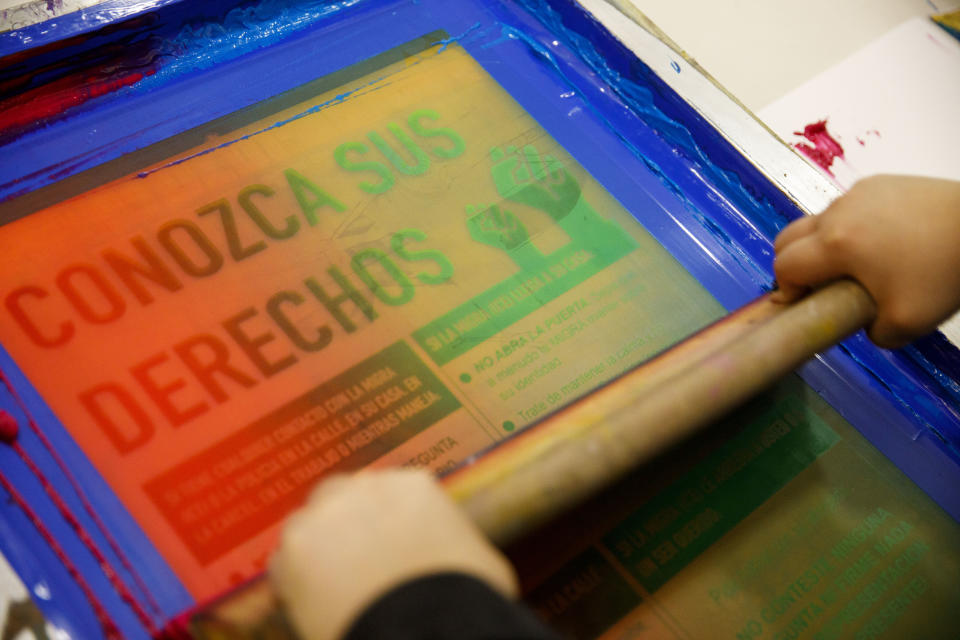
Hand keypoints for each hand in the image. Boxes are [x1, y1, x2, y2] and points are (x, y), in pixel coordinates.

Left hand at [270, 469, 517, 639]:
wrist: (428, 627)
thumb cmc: (464, 597)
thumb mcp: (478, 558)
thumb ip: (451, 539)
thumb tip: (452, 554)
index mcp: (412, 485)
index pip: (383, 493)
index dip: (379, 522)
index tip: (380, 544)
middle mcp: (364, 488)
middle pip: (338, 496)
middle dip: (341, 525)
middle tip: (350, 563)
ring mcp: (325, 515)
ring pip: (307, 526)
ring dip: (315, 551)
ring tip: (330, 591)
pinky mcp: (294, 549)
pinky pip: (283, 565)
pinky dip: (293, 585)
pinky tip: (313, 609)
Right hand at [772, 175, 959, 347]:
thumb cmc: (943, 274)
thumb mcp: (905, 324)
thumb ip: (871, 332)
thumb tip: (863, 321)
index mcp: (835, 245)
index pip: (785, 266)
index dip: (786, 289)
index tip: (806, 302)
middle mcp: (838, 213)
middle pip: (788, 238)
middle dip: (793, 264)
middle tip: (819, 285)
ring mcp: (858, 193)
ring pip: (818, 222)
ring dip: (822, 245)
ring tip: (860, 264)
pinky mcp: (880, 182)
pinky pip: (848, 207)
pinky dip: (850, 227)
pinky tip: (883, 241)